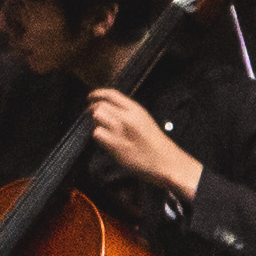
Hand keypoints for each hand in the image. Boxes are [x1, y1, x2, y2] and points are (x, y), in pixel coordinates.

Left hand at [83, 89, 204, 200]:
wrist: (165, 161)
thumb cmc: (153, 144)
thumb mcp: (143, 120)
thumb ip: (127, 114)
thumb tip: (107, 110)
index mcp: (136, 110)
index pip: (112, 94)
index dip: (97, 94)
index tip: (90, 97)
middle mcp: (128, 117)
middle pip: (101, 105)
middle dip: (93, 110)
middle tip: (91, 117)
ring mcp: (122, 131)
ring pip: (98, 116)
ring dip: (95, 122)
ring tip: (101, 129)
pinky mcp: (117, 145)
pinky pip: (98, 133)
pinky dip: (98, 136)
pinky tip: (104, 141)